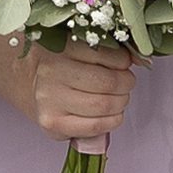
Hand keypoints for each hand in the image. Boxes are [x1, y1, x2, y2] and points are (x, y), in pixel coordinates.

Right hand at [18, 45, 136, 142]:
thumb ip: (110, 49)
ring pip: (104, 105)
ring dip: (121, 102)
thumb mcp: (82, 48)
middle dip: (126, 83)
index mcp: (62, 47)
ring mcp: (50, 99)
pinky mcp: (53, 123)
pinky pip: (95, 126)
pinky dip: (112, 121)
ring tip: (118, 97)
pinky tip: (112, 114)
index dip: (123, 61)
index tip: (123, 64)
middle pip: (108, 82)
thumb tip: (139, 58)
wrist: (33, 85)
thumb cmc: (64, 65)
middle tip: (125, 82)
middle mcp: (52, 72)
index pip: (108, 54)